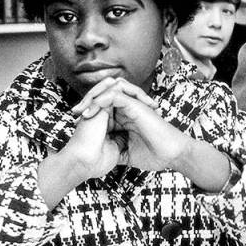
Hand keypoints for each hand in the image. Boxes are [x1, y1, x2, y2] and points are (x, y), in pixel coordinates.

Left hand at [70, 77, 189, 173]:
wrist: (170, 156)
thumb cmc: (154, 155)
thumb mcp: (125, 153)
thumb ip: (114, 148)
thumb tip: (100, 155)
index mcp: (125, 118)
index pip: (102, 106)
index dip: (88, 111)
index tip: (75, 123)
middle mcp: (127, 109)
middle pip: (102, 94)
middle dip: (86, 101)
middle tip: (74, 113)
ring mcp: (132, 105)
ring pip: (108, 89)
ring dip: (93, 97)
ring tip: (82, 110)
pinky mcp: (136, 105)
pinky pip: (115, 94)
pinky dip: (102, 99)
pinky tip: (93, 111)